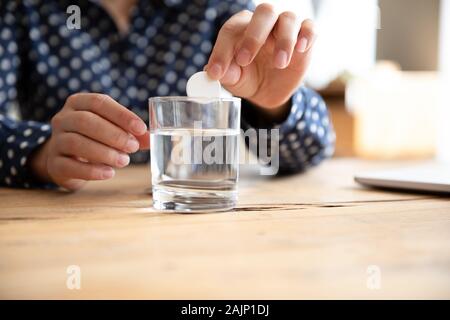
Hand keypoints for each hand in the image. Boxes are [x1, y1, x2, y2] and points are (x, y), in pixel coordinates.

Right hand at [29, 93, 149, 190]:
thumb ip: (132, 133)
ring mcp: (56, 141)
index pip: (99, 102)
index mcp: (78, 103)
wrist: (65, 159)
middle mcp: (63, 119)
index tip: (140, 128)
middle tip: (133, 147)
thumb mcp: (111, 130)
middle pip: (85, 121)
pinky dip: (92, 170)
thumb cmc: (94, 139)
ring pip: (76, 142)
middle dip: (113, 135)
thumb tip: (151, 138)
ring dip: (104, 153)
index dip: (121, 114)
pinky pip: (70, 165)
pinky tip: (109, 173)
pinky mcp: (54, 163)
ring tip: (124, 161)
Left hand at [206, 3, 315, 114]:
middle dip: (253, 36)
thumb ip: (225, 74)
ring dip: (284, 41)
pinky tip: (301, 49)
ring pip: (288, 19)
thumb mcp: (234, 80)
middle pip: (263, 12)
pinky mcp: (305, 39)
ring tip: (279, 64)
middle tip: (245, 60)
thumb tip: (214, 72)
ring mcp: (285, 28)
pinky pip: (310, 28)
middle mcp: (264, 22)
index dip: (222, 51)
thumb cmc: (248, 78)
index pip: (231, 30)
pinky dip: (307, 35)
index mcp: (241, 28)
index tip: (216, 72)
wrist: (269, 91)